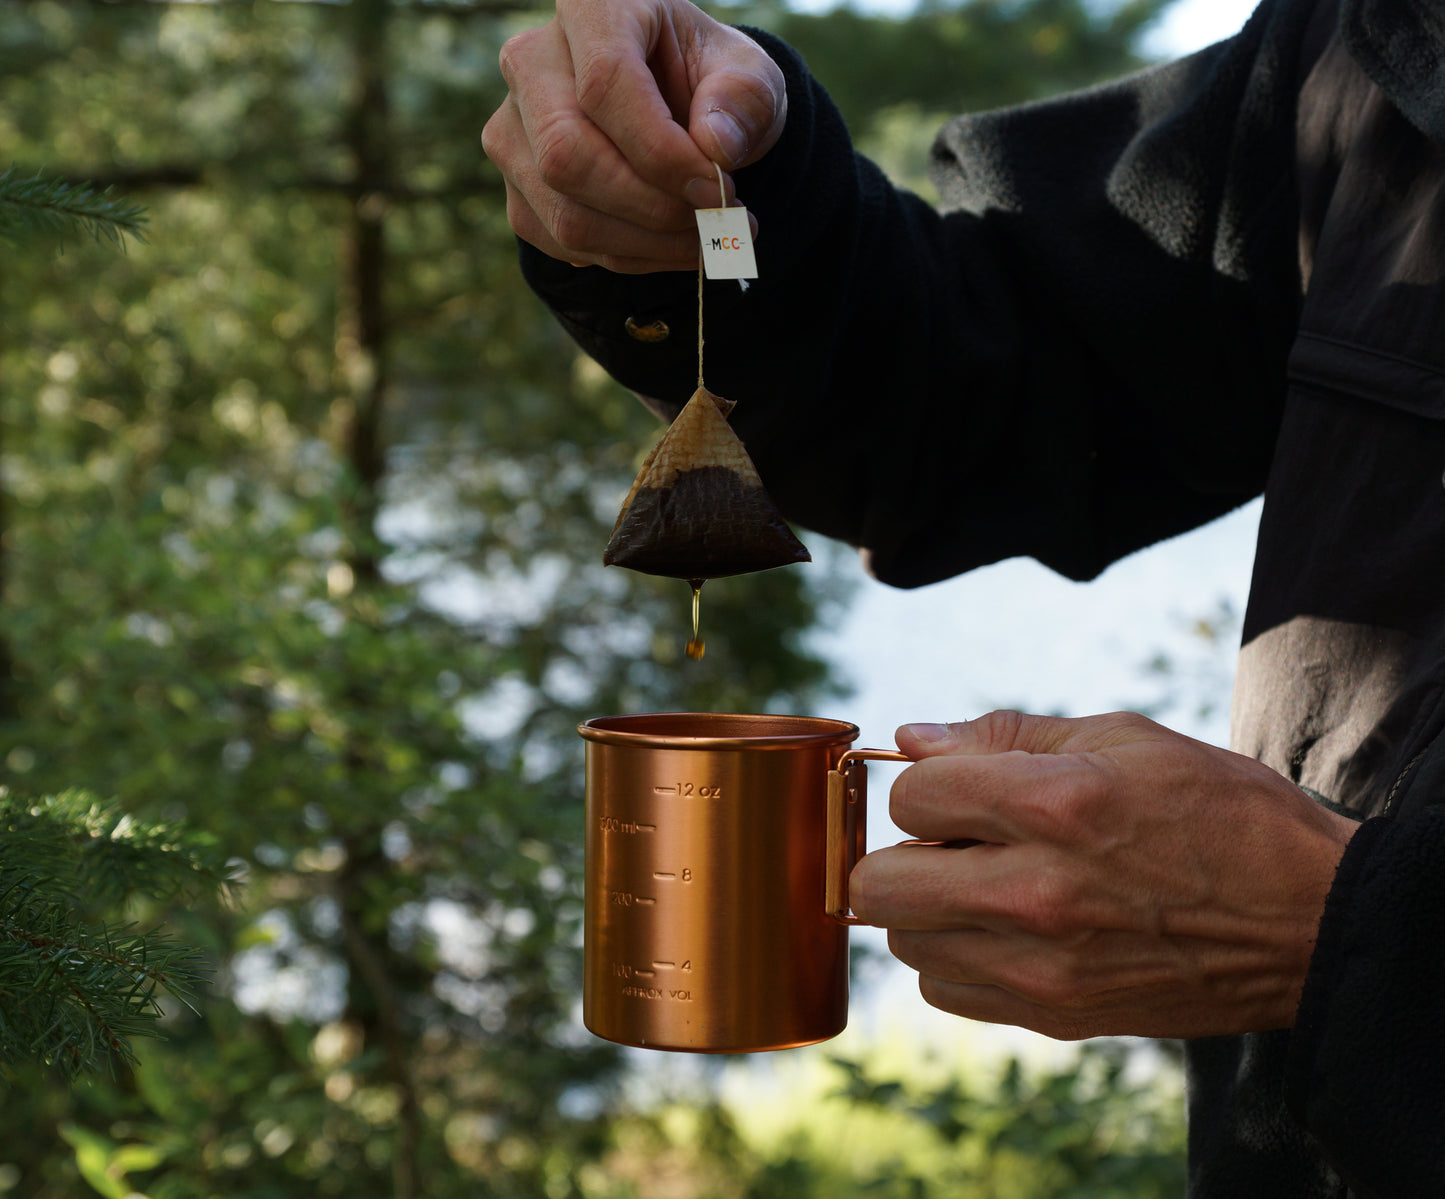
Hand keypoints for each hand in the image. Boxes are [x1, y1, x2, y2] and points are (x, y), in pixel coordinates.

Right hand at [481, 0, 786, 272]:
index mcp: (591, 8)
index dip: (662, 152)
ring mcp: (512, 129)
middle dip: (652, 208)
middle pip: (568, 156)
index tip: (718, 189)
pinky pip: (564, 243)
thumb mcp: (748, 75)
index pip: (605, 84)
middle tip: (716, 221)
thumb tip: (715, 147)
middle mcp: (531, 62)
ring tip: (706, 238)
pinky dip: (630, 258)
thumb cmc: (710, 84)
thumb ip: (744, 100)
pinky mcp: (517, 188)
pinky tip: (670, 243)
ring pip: (565, 213)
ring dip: (648, 245)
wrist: (677, 110)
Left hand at [848, 710, 1358, 1040]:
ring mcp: (1042, 966)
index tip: (959, 787)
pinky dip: (954, 958)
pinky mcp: (1056, 1015)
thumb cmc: (1220, 812)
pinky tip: (1002, 929)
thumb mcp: (1123, 738)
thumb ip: (1004, 735)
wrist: (1309, 921)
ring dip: (925, 907)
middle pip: (879, 883)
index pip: (910, 797)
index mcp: (1054, 806)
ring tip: (984, 885)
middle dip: (904, 850)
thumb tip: (912, 740)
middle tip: (954, 839)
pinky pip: (945, 991)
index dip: (927, 783)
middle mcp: (1035, 893)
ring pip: (902, 942)